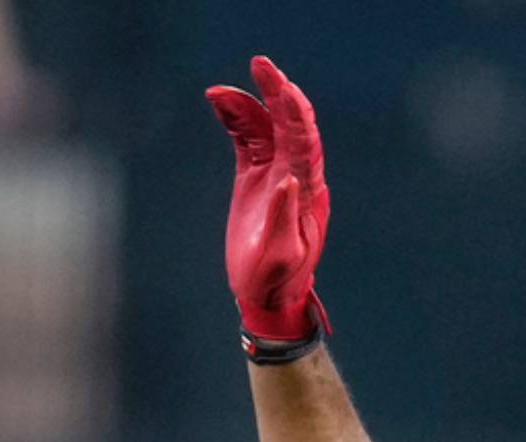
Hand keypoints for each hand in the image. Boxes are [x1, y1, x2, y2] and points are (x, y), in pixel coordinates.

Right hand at [206, 57, 329, 342]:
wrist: (267, 294)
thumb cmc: (276, 279)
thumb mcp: (281, 255)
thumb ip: (285, 218)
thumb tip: (289, 181)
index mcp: (308, 192)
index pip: (304, 142)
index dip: (293, 112)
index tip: (281, 85)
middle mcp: (297, 176)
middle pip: (290, 125)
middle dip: (277, 93)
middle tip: (261, 63)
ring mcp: (275, 174)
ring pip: (265, 128)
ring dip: (248, 104)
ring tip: (218, 93)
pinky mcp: (255, 178)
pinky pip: (247, 139)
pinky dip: (235, 119)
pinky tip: (218, 102)